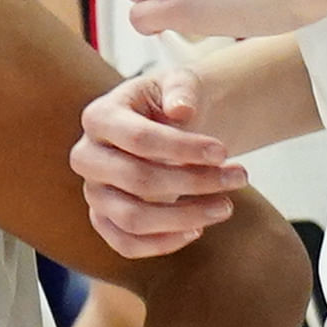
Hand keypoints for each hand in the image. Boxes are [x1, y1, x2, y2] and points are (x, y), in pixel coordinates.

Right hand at [72, 69, 245, 258]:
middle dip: (195, 182)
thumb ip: (182, 90)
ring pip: (133, 219)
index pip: (139, 139)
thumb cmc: (172, 102)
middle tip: (239, 176)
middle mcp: (87, 156)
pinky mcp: (103, 219)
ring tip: (226, 206)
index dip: (184, 148)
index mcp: (99, 116)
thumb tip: (182, 109)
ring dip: (186, 217)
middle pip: (138, 181)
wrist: (167, 124)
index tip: (224, 151)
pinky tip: (198, 229)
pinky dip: (164, 243)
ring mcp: (93, 191)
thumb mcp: (181, 83)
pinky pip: (126, 244)